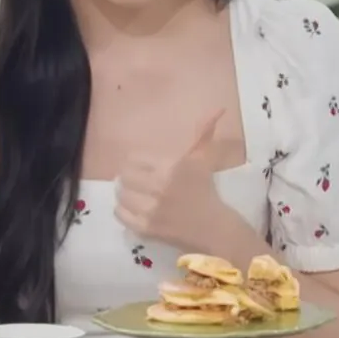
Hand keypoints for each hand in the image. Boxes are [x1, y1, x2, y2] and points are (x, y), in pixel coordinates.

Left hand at [114, 109, 227, 250]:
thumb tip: (217, 109)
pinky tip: (132, 209)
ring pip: (121, 195)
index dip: (136, 162)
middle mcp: (159, 186)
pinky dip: (122, 211)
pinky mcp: (146, 228)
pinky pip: (120, 214)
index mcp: (172, 166)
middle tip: (135, 181)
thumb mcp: (204, 159)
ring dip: (124, 193)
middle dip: (128, 177)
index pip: (134, 158)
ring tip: (134, 194)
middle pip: (125, 176)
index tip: (141, 166)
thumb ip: (203, 133)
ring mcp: (151, 209)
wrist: (213, 228)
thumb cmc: (206, 191)